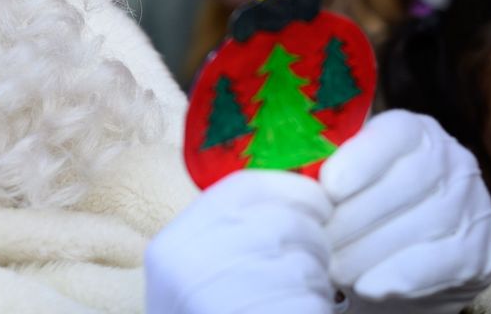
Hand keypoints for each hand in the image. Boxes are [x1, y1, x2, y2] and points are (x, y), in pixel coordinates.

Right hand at [145, 170, 335, 313]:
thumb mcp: (193, 276)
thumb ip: (226, 236)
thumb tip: (301, 197)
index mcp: (171, 245)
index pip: (242, 188)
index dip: (291, 189)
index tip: (319, 203)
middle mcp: (190, 267)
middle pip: (282, 223)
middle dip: (314, 241)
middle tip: (317, 264)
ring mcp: (221, 301)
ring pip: (304, 266)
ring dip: (319, 283)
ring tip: (299, 298)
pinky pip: (311, 303)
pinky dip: (318, 309)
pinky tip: (302, 313)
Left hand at [321, 110, 490, 312]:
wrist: (398, 259)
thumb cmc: (358, 207)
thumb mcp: (342, 178)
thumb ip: (323, 168)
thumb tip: (285, 177)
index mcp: (413, 131)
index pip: (393, 135)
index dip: (360, 160)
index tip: (328, 188)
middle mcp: (452, 161)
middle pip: (404, 185)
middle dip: (354, 217)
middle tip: (317, 240)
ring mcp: (472, 206)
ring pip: (421, 225)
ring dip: (370, 251)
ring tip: (333, 267)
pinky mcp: (482, 252)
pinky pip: (441, 263)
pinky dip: (400, 275)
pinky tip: (368, 285)